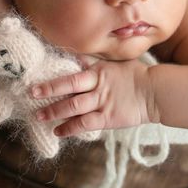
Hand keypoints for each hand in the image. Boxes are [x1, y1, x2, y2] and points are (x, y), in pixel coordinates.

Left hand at [31, 59, 151, 136]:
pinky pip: (84, 123)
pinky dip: (69, 128)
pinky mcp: (107, 118)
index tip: (38, 77)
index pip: (73, 72)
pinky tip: (58, 131)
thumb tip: (77, 56)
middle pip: (68, 86)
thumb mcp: (116, 63)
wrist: (156, 93)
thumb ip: (95, 62)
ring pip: (73, 106)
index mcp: (99, 70)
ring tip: (38, 115)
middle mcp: (98, 85)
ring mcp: (102, 102)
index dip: (56, 74)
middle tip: (31, 93)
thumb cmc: (137, 76)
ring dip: (54, 111)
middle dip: (49, 89)